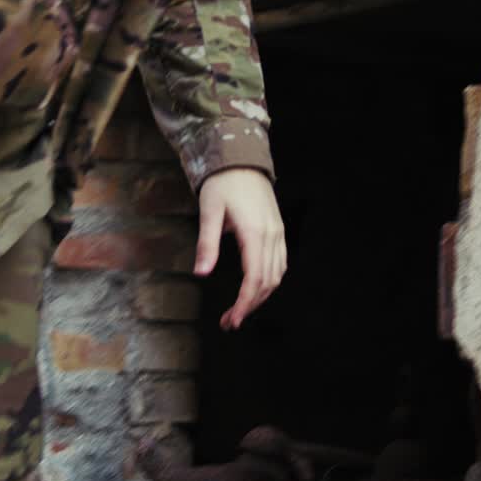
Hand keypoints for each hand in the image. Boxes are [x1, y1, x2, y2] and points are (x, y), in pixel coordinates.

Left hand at [194, 168, 286, 330]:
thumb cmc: (223, 184)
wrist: (242, 159)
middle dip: (250, 306)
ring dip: (260, 296)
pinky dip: (268, 281)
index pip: (254, 279)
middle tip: (229, 322)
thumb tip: (201, 274)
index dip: (244, 304)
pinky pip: (280, 263)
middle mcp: (271, 236)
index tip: (232, 320)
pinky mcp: (278, 230)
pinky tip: (254, 289)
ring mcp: (278, 233)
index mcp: (254, 233)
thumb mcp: (209, 212)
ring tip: (239, 310)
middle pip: (267, 283)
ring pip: (276, 275)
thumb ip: (207, 244)